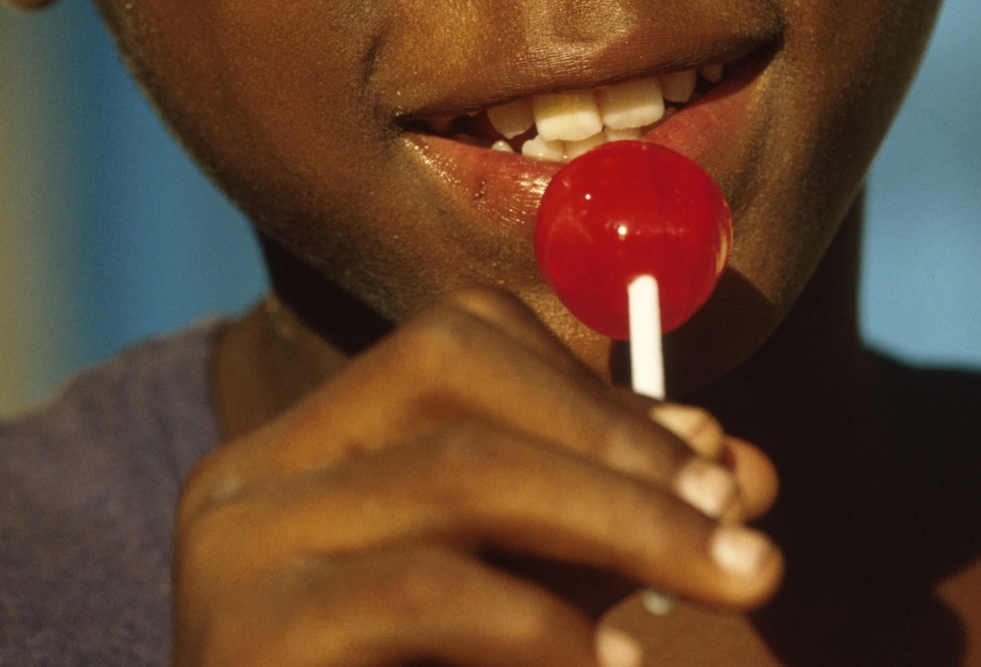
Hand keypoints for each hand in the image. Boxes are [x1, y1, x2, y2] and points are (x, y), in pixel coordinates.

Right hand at [173, 288, 781, 666]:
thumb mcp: (533, 609)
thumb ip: (614, 532)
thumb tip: (742, 465)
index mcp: (313, 451)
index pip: (458, 343)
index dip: (594, 389)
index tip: (710, 462)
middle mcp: (253, 479)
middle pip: (453, 369)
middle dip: (620, 439)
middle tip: (742, 517)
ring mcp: (237, 555)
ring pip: (459, 471)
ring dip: (624, 518)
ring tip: (732, 578)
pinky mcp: (254, 639)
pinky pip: (429, 591)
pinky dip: (545, 623)